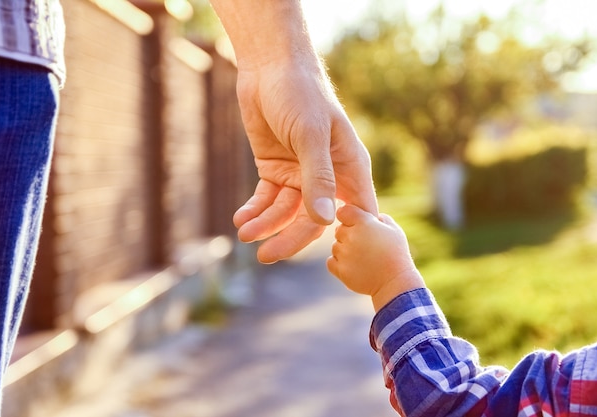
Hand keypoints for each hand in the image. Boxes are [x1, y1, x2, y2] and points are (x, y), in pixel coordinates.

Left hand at [233, 59, 377, 262]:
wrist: (268, 68)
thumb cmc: (301, 94)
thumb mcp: (310, 135)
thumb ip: (318, 178)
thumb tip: (326, 221)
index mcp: (348, 167)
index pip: (355, 210)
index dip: (348, 234)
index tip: (333, 258)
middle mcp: (326, 176)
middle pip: (313, 218)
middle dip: (289, 237)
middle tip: (265, 256)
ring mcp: (299, 174)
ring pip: (286, 212)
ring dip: (265, 224)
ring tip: (244, 233)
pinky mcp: (275, 169)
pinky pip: (266, 199)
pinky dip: (254, 210)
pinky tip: (241, 219)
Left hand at [327, 205, 424, 310]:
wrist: (395, 281)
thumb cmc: (397, 254)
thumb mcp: (394, 230)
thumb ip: (380, 218)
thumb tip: (372, 217)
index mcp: (364, 223)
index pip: (343, 211)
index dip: (348, 217)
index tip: (355, 225)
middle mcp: (351, 236)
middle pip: (338, 230)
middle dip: (348, 235)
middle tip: (363, 245)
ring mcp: (344, 254)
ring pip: (335, 246)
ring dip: (344, 250)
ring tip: (362, 258)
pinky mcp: (341, 270)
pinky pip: (331, 261)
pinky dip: (338, 263)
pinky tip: (353, 266)